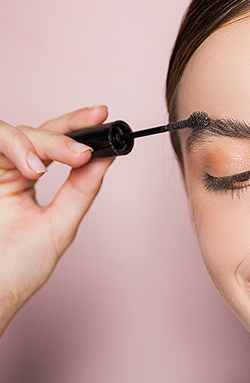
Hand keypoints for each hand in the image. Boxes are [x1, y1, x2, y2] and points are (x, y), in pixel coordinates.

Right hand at [0, 106, 113, 334]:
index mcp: (29, 179)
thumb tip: (107, 159)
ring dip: (39, 144)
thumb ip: (81, 190)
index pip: (57, 144)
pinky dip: (16, 148)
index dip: (79, 126)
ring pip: (15, 133)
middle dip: (64, 136)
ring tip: (48, 169)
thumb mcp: (60, 225)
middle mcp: (10, 169)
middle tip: (82, 153)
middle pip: (39, 133)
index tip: (103, 114)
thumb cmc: (18, 267)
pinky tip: (31, 169)